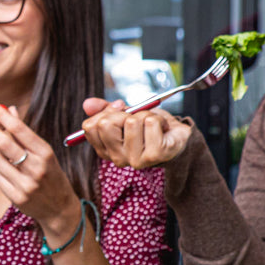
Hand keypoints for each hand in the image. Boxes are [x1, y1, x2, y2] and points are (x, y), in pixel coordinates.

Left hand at [0, 104, 80, 241]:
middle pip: (5, 143)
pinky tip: (11, 175)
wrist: (61, 208)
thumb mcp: (44, 152)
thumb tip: (10, 109)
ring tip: (7, 158)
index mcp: (45, 153)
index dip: (3, 117)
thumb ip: (25, 132)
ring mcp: (27, 184)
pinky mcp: (18, 198)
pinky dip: (0, 173)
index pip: (20, 130)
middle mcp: (37, 168)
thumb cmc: (50, 174)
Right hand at [78, 97, 192, 168]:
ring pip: (131, 122)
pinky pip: (150, 123)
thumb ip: (105, 110)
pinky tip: (162, 128)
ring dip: (145, 114)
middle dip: (123, 113)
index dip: (105, 113)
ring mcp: (135, 160)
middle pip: (105, 124)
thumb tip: (87, 104)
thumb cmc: (149, 127)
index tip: (120, 113)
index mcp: (106, 150)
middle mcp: (118, 159)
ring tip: (152, 124)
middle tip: (136, 118)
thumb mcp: (125, 114)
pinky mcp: (154, 155)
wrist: (176, 136)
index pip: (90, 126)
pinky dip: (159, 118)